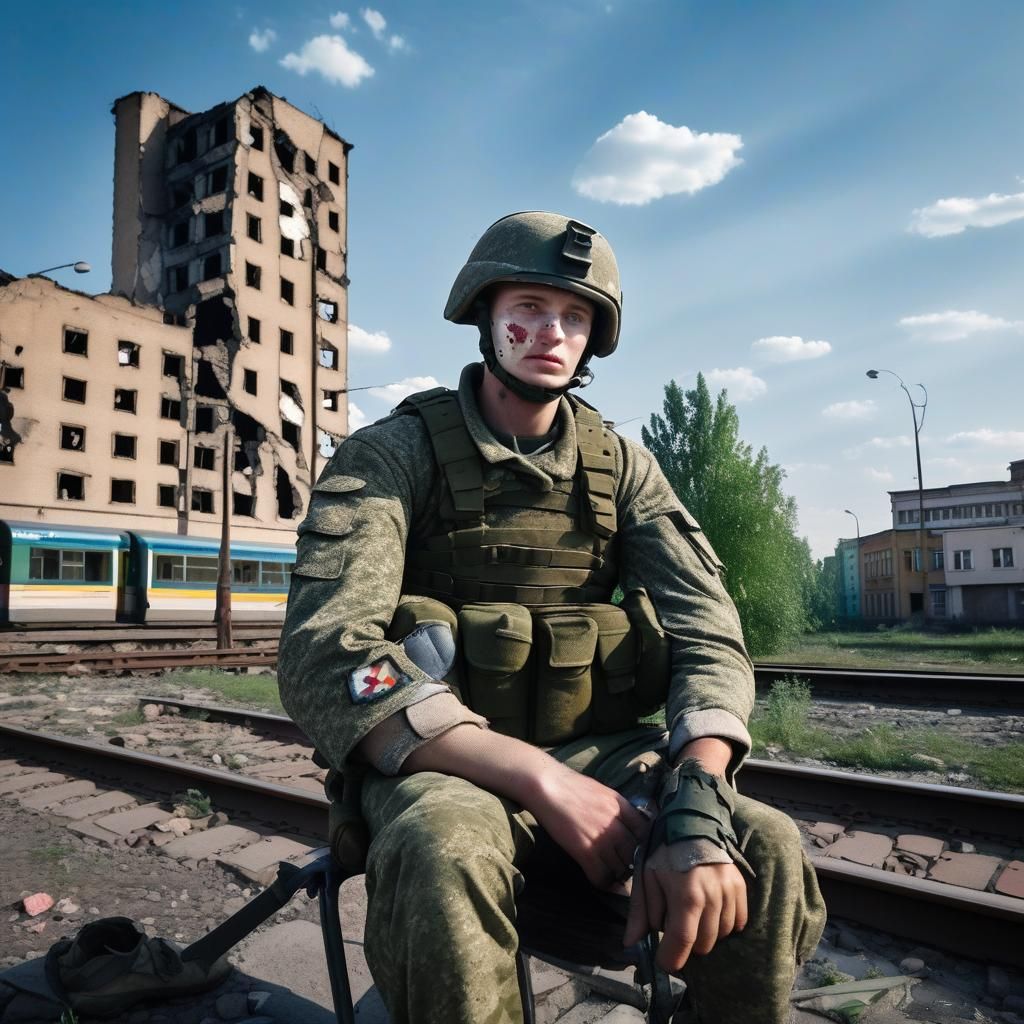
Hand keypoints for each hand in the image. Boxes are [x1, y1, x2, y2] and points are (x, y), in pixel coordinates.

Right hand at [528, 763, 650, 889]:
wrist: (547, 786)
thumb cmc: (571, 785)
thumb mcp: (603, 791)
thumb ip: (619, 808)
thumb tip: (628, 823)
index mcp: (622, 807)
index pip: (647, 832)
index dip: (645, 844)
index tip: (640, 851)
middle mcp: (616, 824)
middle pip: (636, 853)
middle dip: (633, 863)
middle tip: (627, 868)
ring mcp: (602, 839)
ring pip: (621, 868)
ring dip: (618, 875)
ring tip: (614, 876)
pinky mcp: (585, 852)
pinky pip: (602, 877)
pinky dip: (603, 883)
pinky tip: (601, 880)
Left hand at [624, 859, 747, 971]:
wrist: (691, 822)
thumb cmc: (664, 851)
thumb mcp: (646, 878)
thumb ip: (640, 913)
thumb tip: (630, 943)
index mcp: (686, 896)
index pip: (682, 942)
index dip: (671, 959)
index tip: (664, 961)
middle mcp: (712, 897)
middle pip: (703, 944)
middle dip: (686, 943)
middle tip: (676, 924)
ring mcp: (729, 892)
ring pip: (721, 935)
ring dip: (705, 932)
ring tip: (692, 912)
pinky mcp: (740, 887)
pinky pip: (737, 922)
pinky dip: (724, 923)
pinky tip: (710, 910)